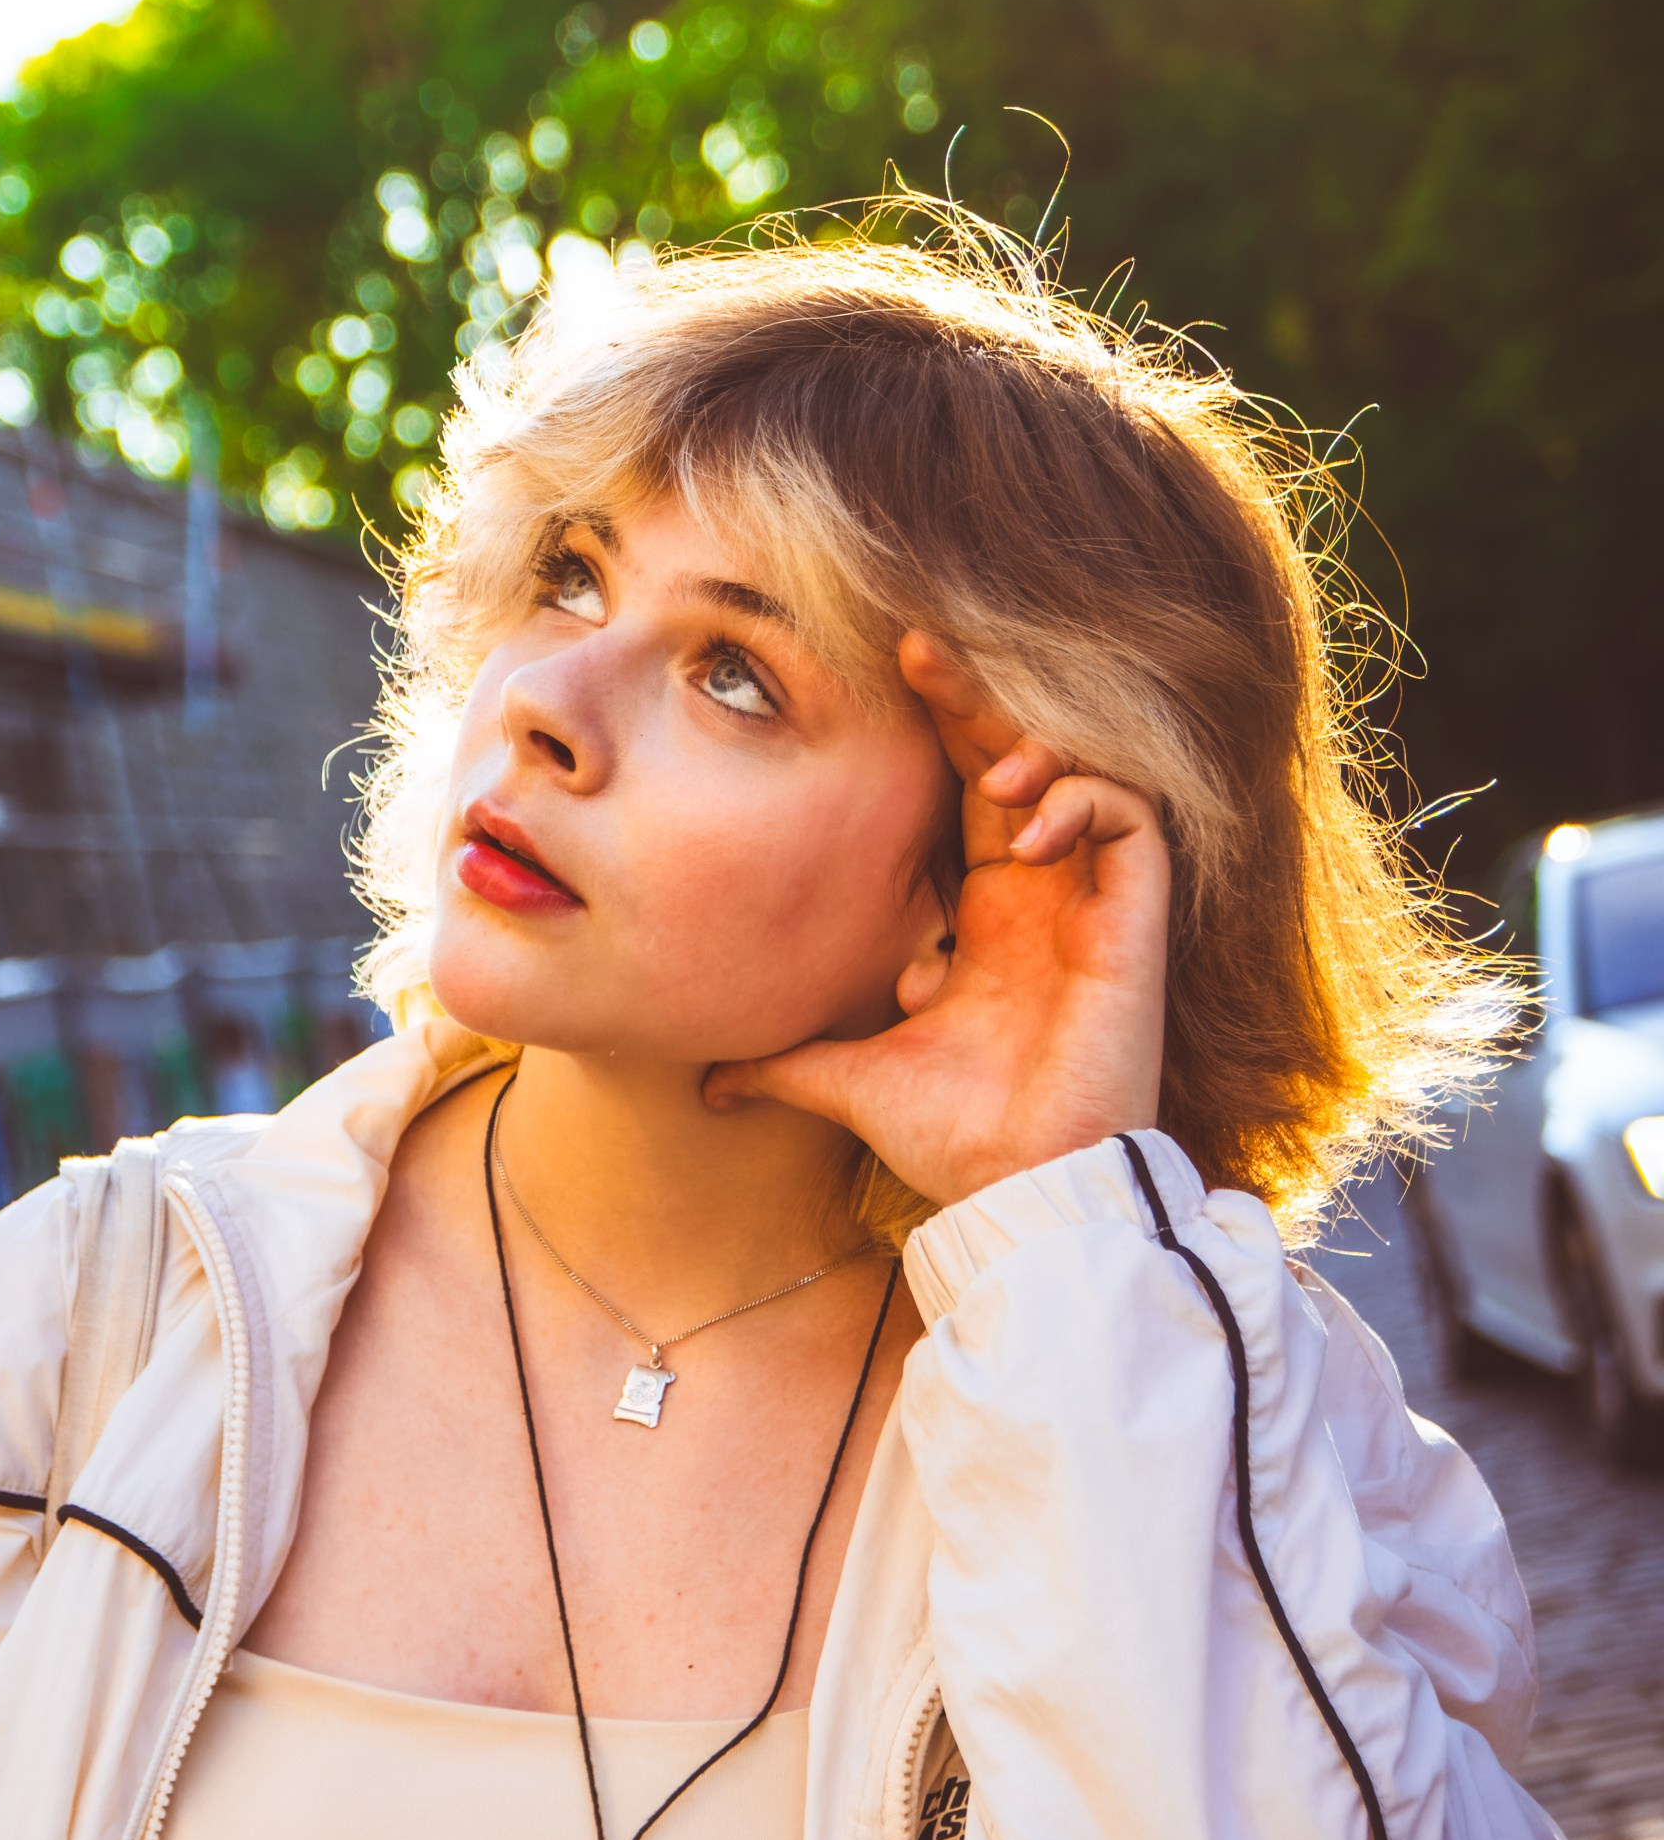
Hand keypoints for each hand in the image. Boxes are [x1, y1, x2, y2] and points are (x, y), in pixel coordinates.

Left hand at [707, 633, 1170, 1209]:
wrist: (1018, 1191)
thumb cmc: (951, 1138)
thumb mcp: (847, 1078)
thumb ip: (782, 1063)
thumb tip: (702, 1082)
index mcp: (984, 915)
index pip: (966, 789)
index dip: (938, 725)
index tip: (885, 663)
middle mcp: (1042, 897)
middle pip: (1020, 759)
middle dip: (976, 702)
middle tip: (919, 648)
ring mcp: (1091, 907)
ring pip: (1086, 775)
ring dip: (1038, 755)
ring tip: (992, 779)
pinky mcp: (1137, 926)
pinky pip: (1133, 824)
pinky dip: (1086, 804)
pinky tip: (1033, 832)